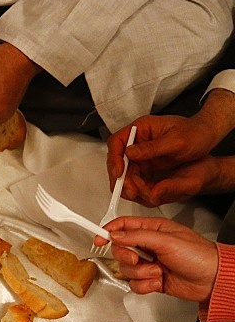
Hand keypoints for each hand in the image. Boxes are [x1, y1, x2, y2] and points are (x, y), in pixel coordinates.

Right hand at [96, 216, 218, 299]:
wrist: (213, 280)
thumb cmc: (198, 255)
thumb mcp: (166, 240)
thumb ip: (138, 237)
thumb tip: (115, 235)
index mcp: (153, 230)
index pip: (123, 226)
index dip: (108, 232)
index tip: (98, 239)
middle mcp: (149, 246)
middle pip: (120, 249)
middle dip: (127, 257)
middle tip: (137, 259)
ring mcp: (149, 263)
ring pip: (127, 269)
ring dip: (141, 273)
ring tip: (158, 272)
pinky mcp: (151, 280)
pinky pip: (135, 284)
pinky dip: (145, 285)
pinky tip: (159, 282)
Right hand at [106, 115, 220, 204]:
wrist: (206, 137)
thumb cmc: (195, 133)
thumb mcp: (176, 141)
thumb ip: (152, 147)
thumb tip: (130, 153)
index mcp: (142, 128)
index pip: (117, 141)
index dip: (115, 158)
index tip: (119, 172)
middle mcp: (138, 140)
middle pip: (118, 158)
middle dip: (119, 175)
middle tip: (127, 189)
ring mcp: (141, 152)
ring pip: (124, 170)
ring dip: (126, 183)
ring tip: (134, 193)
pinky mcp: (146, 163)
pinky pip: (134, 176)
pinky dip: (135, 185)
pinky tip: (140, 192)